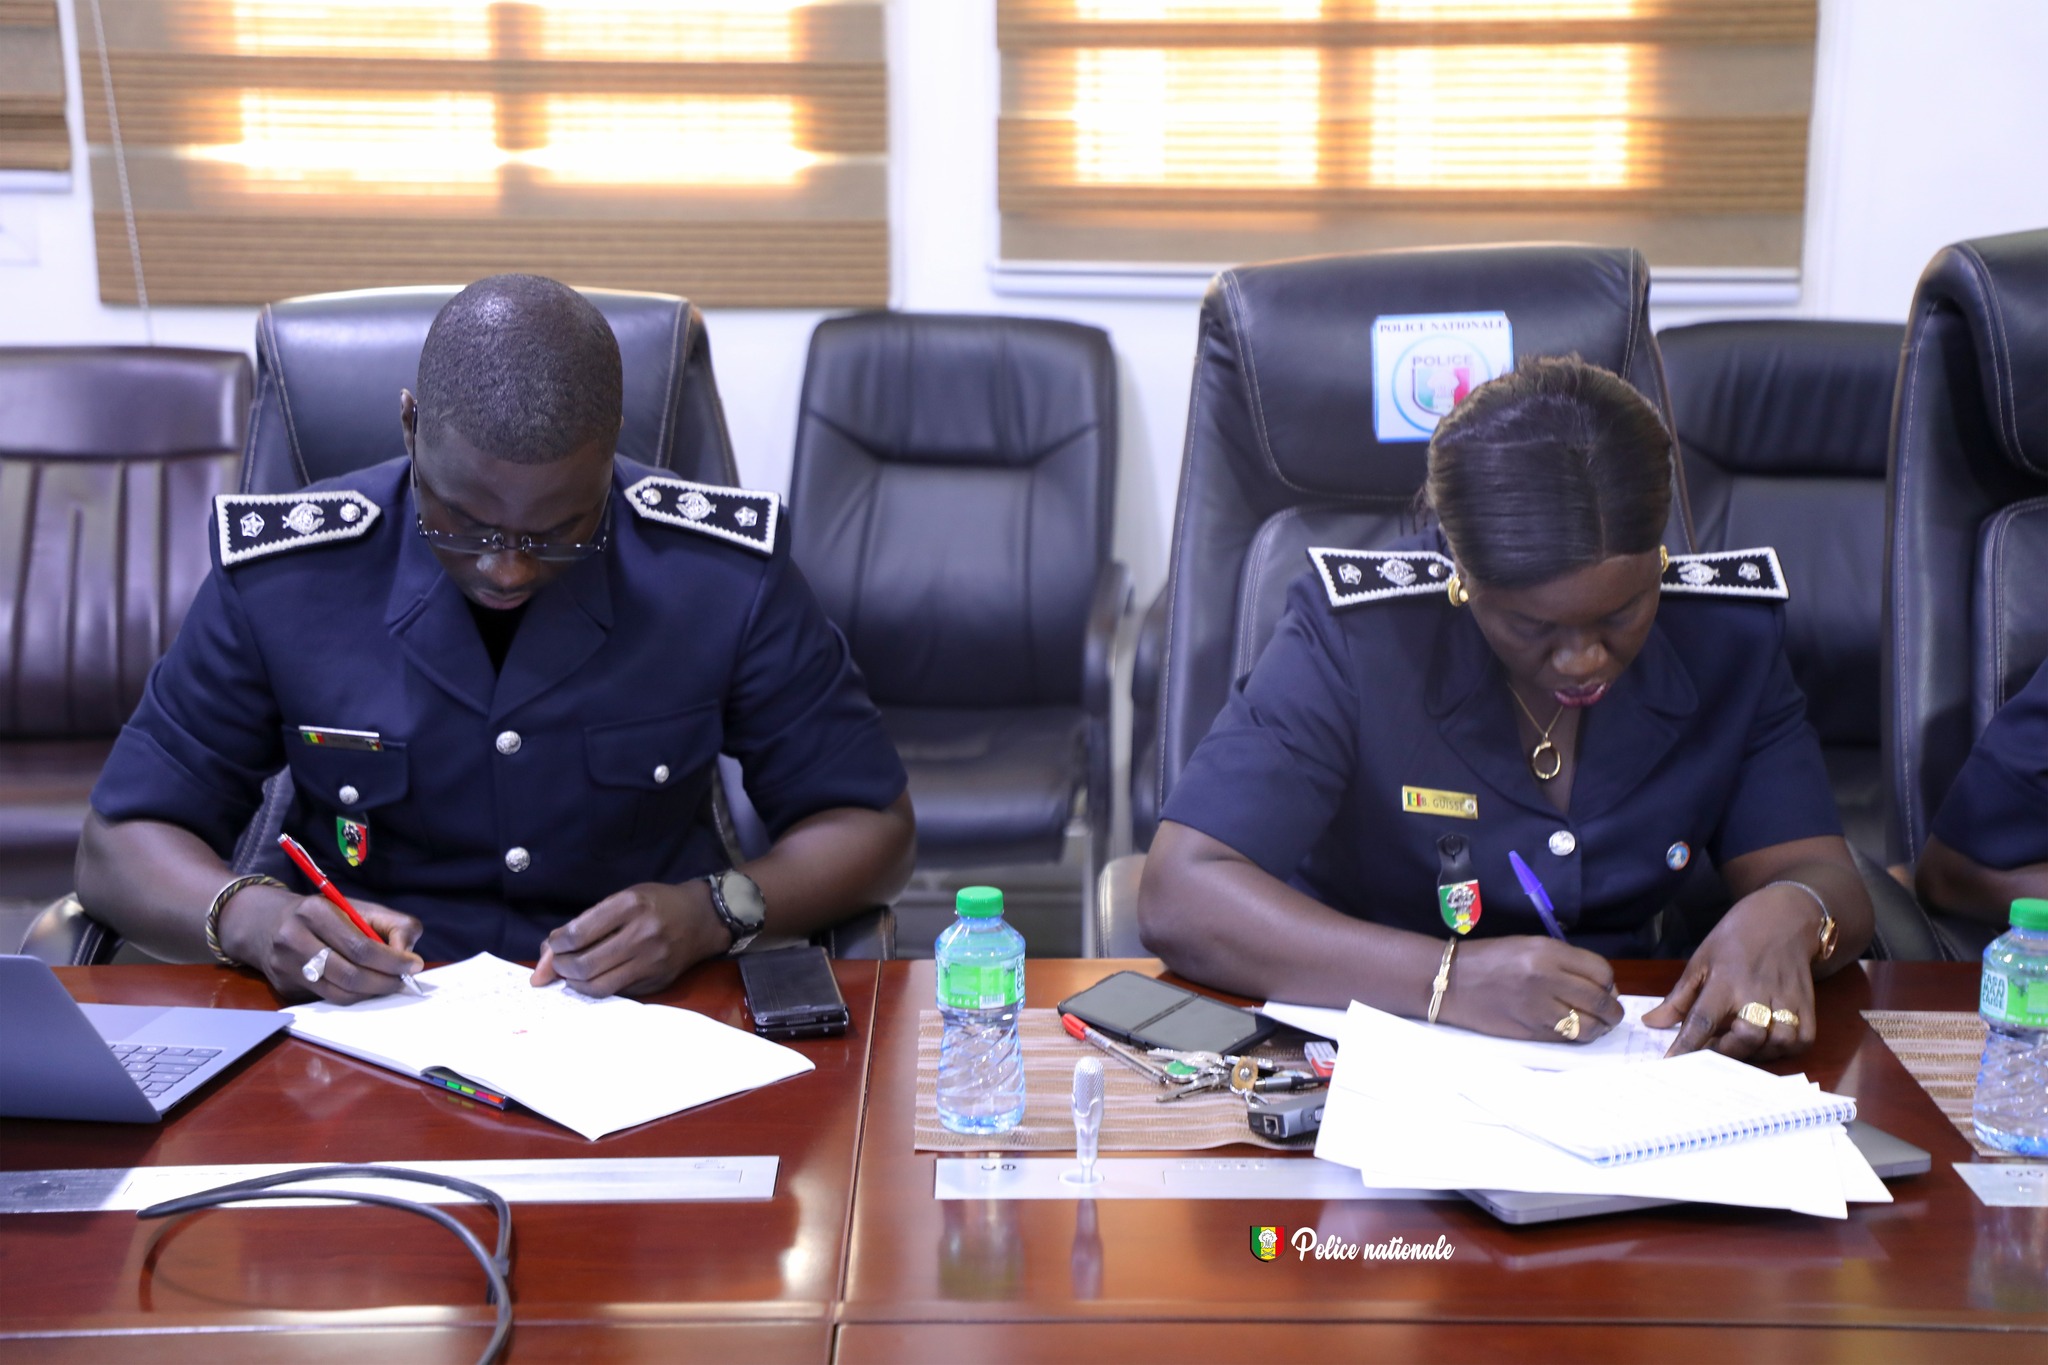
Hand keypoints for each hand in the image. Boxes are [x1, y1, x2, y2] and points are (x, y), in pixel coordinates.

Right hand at [220, 885, 422, 1003]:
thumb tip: (407, 953)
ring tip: (387, 984)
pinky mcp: (284, 988)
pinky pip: (327, 1000)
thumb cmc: (325, 915)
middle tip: (403, 981)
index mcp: (315, 912)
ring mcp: (285, 967)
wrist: (267, 923)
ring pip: (339, 993)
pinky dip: (352, 997)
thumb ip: (393, 925)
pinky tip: (364, 988)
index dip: (392, 960)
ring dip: (371, 993)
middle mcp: (294, 939)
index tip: (413, 965)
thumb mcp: (359, 907)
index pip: (360, 946)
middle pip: (350, 974)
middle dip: (384, 982)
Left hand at [531, 881, 729, 997]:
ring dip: (575, 983)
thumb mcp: (623, 899)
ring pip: (598, 986)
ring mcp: (651, 961)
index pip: (578, 934)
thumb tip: (546, 953)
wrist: (703, 918)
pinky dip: (598, 987)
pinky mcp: (657, 981)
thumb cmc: (657, 903)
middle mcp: (642, 934)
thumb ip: (586, 923)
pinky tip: (596, 977)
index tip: (554, 944)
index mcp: (630, 905)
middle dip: (561, 967)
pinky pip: (617, 992)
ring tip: (572, 974)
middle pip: (584, 965)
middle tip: (558, 963)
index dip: (556, 944)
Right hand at [1435, 936, 1623, 1042]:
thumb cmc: (1490, 959)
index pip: (1601, 971)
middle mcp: (1547, 979)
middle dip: (1612, 1010)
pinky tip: (1573, 1030)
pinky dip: (1577, 1036)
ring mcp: (1539, 1009)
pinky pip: (1567, 1038)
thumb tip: (1601, 986)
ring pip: (1589, 1026)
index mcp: (1548, 952)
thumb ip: (1565, 962)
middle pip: (1600, 1000)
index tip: (1606, 987)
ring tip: (1597, 1025)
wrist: (1451, 982)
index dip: (1609, 982)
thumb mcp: (1529, 946)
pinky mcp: (1530, 1032)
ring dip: (1600, 1027)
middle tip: (1611, 1013)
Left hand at [1644, 886, 1819, 1060]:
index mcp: (1725, 980)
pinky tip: (1769, 1042)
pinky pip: (1803, 1040)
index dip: (1687, 1044)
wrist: (1781, 919)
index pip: (1703, 1019)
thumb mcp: (1700, 961)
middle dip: (1727, 1051)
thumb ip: (1678, 997)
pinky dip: (1787, 1049)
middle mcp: (1757, 991)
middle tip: (1713, 1049)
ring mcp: (1786, 998)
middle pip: (1746, 1035)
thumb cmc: (1734, 940)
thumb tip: (1651, 1023)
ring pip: (1778, 1041)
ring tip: (1741, 1045)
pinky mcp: (1808, 1004)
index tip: (1672, 1063)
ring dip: (1757, 1052)